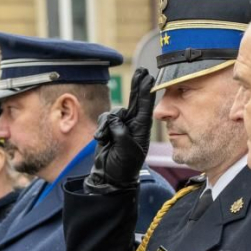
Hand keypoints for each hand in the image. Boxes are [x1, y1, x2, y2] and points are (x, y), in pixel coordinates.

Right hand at [84, 68, 155, 192]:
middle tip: (142, 71)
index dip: (146, 92)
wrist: (110, 178)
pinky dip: (101, 129)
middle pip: (134, 102)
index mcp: (141, 131)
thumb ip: (121, 132)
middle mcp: (133, 126)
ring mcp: (121, 128)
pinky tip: (100, 140)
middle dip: (137, 87)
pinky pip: (105, 121)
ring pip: (114, 113)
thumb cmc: (123, 168)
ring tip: (104, 138)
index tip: (150, 77)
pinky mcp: (110, 131)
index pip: (145, 107)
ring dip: (107, 124)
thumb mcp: (126, 150)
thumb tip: (115, 119)